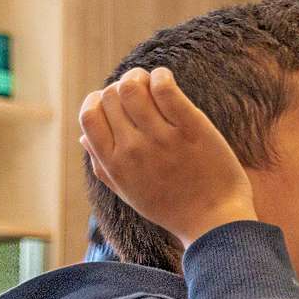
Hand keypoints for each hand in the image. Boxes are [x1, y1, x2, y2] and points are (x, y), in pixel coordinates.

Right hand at [78, 67, 256, 248]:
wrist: (215, 222)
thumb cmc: (173, 208)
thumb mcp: (130, 193)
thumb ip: (104, 166)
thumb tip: (83, 138)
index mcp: (114, 164)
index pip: (89, 115)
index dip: (98, 100)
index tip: (113, 100)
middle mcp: (133, 149)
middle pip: (112, 96)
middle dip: (121, 85)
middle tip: (138, 87)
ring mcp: (162, 138)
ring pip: (133, 87)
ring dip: (139, 76)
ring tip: (152, 80)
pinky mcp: (192, 128)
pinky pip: (165, 89)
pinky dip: (161, 76)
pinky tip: (166, 79)